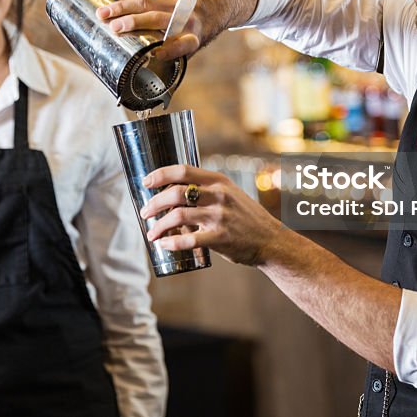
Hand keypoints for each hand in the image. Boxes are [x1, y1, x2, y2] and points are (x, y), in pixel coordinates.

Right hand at [95, 0, 201, 60]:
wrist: (199, 20)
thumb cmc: (182, 42)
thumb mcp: (180, 57)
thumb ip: (166, 59)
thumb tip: (146, 61)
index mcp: (191, 40)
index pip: (184, 44)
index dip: (171, 49)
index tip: (157, 53)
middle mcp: (184, 20)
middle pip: (157, 18)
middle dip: (134, 22)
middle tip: (114, 27)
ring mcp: (174, 4)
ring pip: (147, 3)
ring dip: (123, 7)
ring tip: (104, 13)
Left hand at [139, 164, 284, 265]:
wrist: (271, 240)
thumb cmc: (246, 217)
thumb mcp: (230, 194)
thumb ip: (206, 192)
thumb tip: (173, 196)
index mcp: (218, 181)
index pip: (182, 170)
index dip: (159, 174)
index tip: (146, 182)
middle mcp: (218, 195)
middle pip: (175, 193)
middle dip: (153, 203)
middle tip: (145, 212)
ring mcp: (220, 216)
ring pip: (178, 215)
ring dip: (159, 225)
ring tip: (151, 233)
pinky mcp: (221, 237)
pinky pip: (189, 239)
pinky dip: (172, 242)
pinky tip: (164, 245)